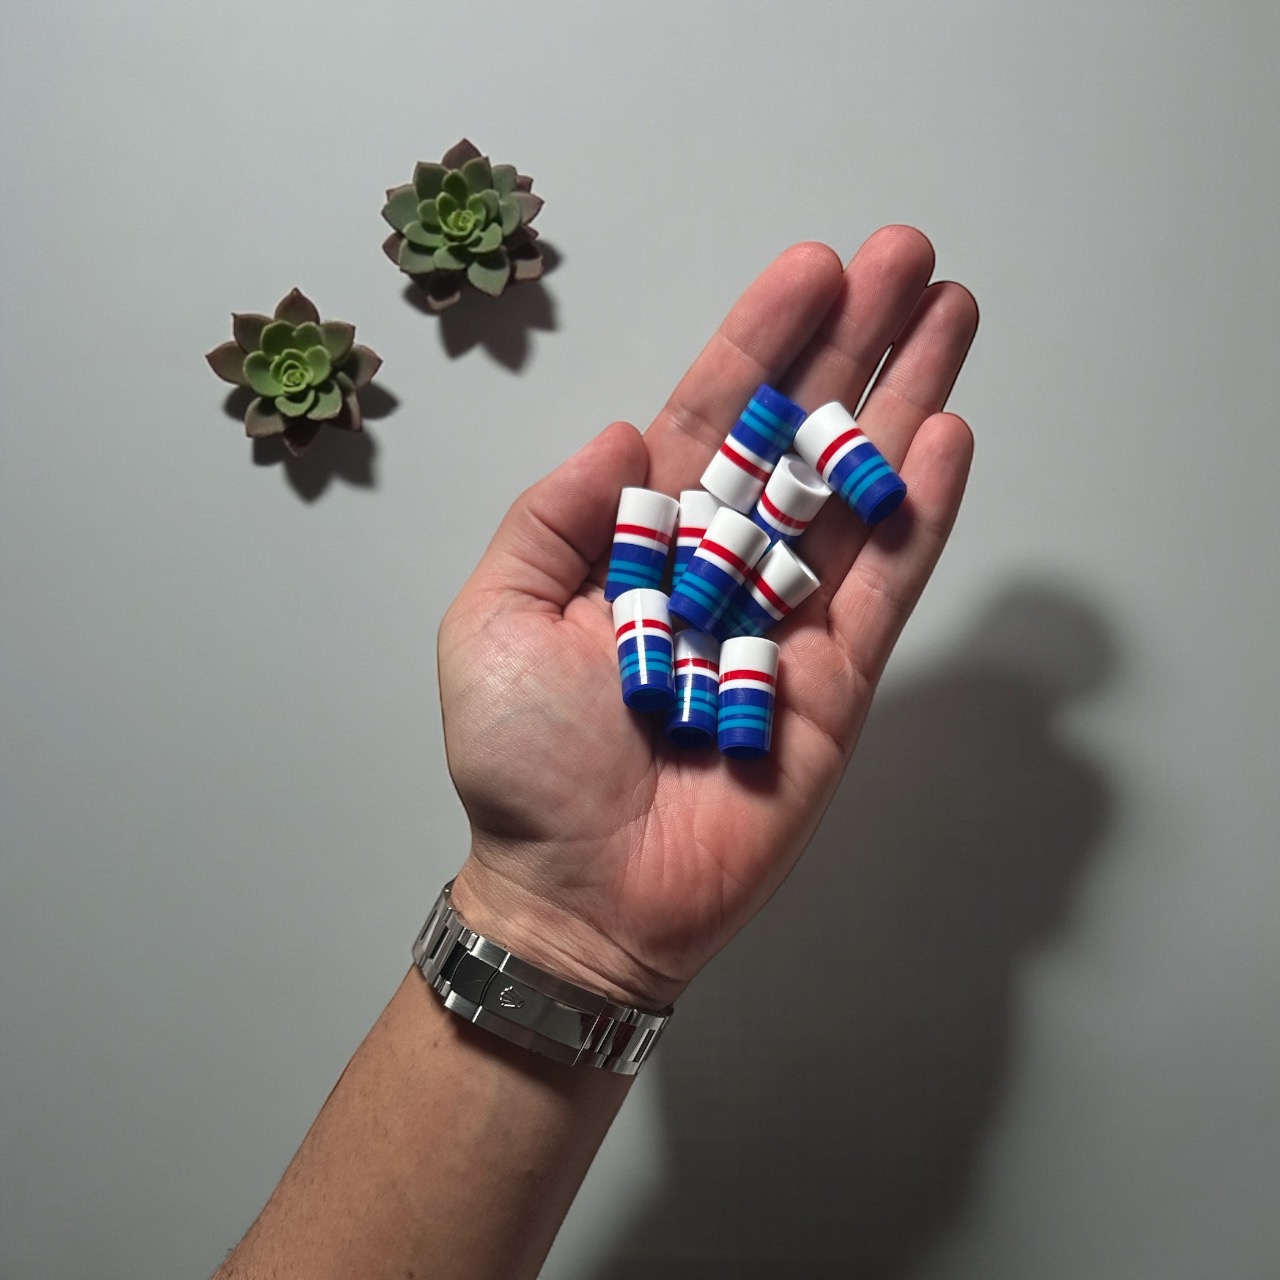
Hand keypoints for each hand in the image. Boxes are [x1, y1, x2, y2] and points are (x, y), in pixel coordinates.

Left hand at [439, 228, 976, 1009]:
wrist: (578, 895)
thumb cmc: (522, 764)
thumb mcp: (492, 616)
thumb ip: (553, 518)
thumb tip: (628, 430)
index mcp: (640, 545)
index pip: (711, 420)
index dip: (760, 341)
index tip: (811, 267)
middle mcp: (720, 568)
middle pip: (798, 437)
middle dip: (852, 346)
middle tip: (906, 256)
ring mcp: (784, 624)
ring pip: (853, 494)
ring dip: (902, 404)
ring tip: (949, 315)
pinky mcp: (834, 687)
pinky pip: (882, 591)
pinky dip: (917, 517)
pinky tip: (945, 439)